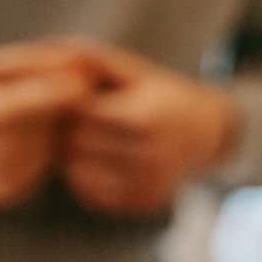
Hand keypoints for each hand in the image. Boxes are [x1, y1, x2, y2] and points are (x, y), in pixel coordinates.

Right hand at [0, 42, 95, 208]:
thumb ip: (27, 63)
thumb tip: (77, 68)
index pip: (63, 96)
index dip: (71, 84)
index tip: (65, 78)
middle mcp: (6, 150)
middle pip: (63, 122)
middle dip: (57, 109)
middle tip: (29, 100)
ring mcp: (11, 177)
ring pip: (56, 147)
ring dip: (48, 133)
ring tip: (14, 123)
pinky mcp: (13, 194)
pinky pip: (43, 167)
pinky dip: (36, 154)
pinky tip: (8, 146)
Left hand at [62, 42, 237, 215]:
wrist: (208, 133)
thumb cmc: (162, 95)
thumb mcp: (136, 71)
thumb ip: (96, 62)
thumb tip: (53, 58)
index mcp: (145, 119)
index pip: (82, 114)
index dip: (71, 104)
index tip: (72, 99)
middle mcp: (149, 156)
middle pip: (77, 145)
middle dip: (68, 131)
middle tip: (68, 121)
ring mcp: (147, 184)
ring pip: (78, 174)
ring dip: (71, 157)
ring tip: (79, 140)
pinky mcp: (142, 203)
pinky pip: (92, 196)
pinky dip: (84, 179)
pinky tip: (92, 162)